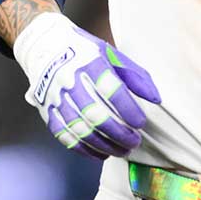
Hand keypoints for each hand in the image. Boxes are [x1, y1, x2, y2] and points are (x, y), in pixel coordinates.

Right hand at [13, 12, 161, 158]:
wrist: (45, 46)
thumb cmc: (85, 52)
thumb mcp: (112, 54)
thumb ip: (135, 76)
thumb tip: (155, 99)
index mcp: (89, 62)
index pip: (111, 89)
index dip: (128, 109)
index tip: (140, 123)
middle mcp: (70, 79)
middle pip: (95, 114)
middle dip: (118, 133)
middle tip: (134, 142)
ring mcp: (56, 97)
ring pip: (80, 129)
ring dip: (104, 145)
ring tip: (121, 151)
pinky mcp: (47, 110)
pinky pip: (64, 135)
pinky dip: (83, 149)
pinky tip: (100, 153)